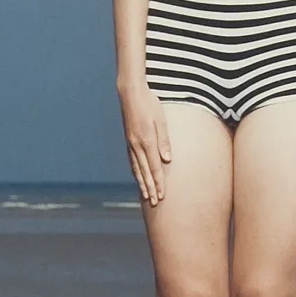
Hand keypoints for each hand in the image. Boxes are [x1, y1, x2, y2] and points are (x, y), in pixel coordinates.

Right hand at [119, 84, 172, 203]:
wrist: (130, 93)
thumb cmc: (150, 104)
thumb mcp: (161, 120)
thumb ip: (164, 140)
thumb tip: (167, 160)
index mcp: (146, 140)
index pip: (154, 167)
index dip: (158, 183)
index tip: (162, 195)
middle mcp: (136, 145)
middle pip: (145, 172)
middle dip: (150, 188)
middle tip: (155, 203)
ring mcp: (130, 143)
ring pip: (136, 168)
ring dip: (142, 183)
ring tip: (145, 196)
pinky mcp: (128, 140)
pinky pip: (132, 161)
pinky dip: (135, 172)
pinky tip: (137, 177)